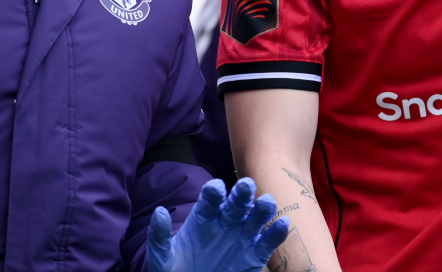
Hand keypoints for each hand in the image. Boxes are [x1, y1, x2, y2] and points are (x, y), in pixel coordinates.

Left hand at [147, 177, 289, 271]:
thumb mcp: (162, 257)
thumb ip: (160, 236)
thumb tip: (159, 212)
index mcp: (204, 217)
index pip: (210, 200)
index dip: (214, 192)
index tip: (216, 188)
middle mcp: (226, 222)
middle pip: (236, 204)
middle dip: (242, 194)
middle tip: (247, 185)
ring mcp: (242, 237)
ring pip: (255, 219)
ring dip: (262, 210)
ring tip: (267, 202)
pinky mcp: (255, 255)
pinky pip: (267, 243)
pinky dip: (276, 234)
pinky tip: (283, 224)